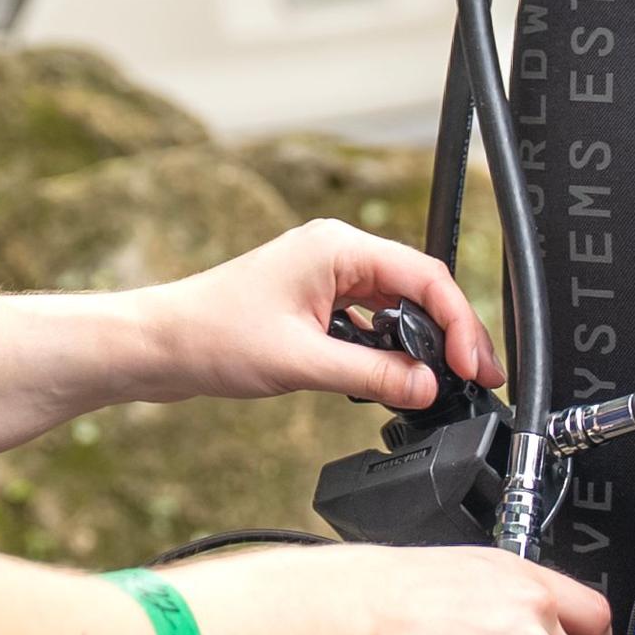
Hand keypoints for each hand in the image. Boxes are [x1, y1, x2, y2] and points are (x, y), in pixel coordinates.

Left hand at [138, 219, 500, 412]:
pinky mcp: (314, 304)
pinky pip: (369, 322)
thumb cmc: (212, 336)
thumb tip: (426, 387)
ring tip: (442, 383)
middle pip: (417, 290)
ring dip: (419, 343)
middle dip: (449, 335)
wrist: (157, 346)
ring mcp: (325, 278)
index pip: (424, 278)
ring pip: (395, 308)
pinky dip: (387, 349)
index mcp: (338, 247)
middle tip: (476, 378)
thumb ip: (373, 373)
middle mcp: (336, 254)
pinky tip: (394, 378)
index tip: (473, 366)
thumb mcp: (303, 361)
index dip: (458, 323)